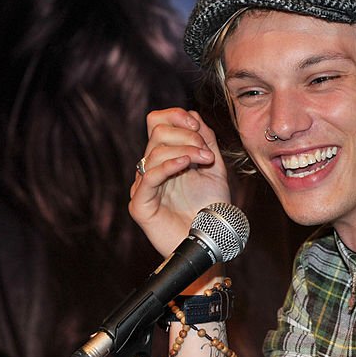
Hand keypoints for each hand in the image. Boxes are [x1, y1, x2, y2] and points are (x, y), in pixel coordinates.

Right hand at [129, 108, 230, 256]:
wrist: (212, 241)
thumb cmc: (212, 209)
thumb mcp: (214, 169)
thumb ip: (205, 142)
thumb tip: (193, 115)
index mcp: (166, 157)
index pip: (157, 122)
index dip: (175, 116)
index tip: (197, 126)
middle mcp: (152, 168)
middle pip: (156, 131)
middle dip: (186, 135)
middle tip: (206, 153)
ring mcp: (144, 186)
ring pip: (154, 151)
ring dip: (185, 150)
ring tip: (206, 160)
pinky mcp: (140, 205)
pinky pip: (148, 177)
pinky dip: (169, 165)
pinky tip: (186, 164)